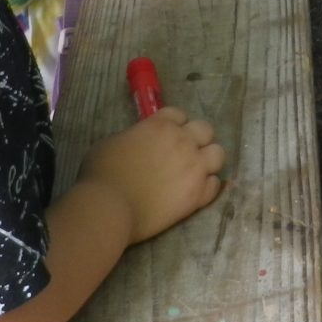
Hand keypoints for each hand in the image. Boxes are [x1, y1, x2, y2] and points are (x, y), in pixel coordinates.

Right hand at [80, 107, 223, 242]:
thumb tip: (138, 143)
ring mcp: (194, 168)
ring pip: (218, 155)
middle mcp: (183, 141)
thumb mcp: (113, 142)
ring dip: (208, 161)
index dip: (174, 125)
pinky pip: (215, 185)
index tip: (167, 136)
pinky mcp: (198, 194)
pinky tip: (195, 192)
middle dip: (197, 139)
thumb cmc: (102, 173)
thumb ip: (134, 137)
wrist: (110, 207)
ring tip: (195, 172)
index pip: (179, 114)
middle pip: (205, 130)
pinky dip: (207, 187)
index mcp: (161, 125)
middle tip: (184, 154)